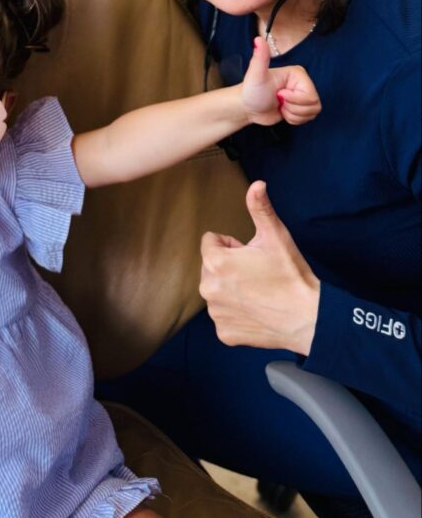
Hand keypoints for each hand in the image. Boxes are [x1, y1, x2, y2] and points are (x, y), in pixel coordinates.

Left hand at [199, 181, 320, 355]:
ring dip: (231, 289)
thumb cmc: (291, 275)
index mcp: (215, 262)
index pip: (210, 241)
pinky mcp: (224, 333)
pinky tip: (257, 311)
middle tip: (257, 274)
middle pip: (210, 266)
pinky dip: (237, 313)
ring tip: (258, 293)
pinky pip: (224, 315)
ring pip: (217, 290)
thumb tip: (256, 184)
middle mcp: (208, 288)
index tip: (252, 255)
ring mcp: (216, 313)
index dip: (233, 245)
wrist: (309, 319)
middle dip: (229, 266)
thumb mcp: (276, 237)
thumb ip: (260, 208)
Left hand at [242, 37, 321, 125]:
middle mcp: (303, 84)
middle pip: (313, 104)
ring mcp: (302, 95)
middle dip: (293, 108)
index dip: (294, 99)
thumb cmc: (251, 91)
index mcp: (298, 74)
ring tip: (280, 105)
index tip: (279, 94)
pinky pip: (307, 119)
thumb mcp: (256, 74)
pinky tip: (283, 111)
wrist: (247, 107)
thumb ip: (260, 57)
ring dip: (293, 114)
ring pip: (311, 113)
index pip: (310, 95)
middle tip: (279, 100)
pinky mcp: (300, 107)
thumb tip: (258, 39)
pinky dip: (294, 120)